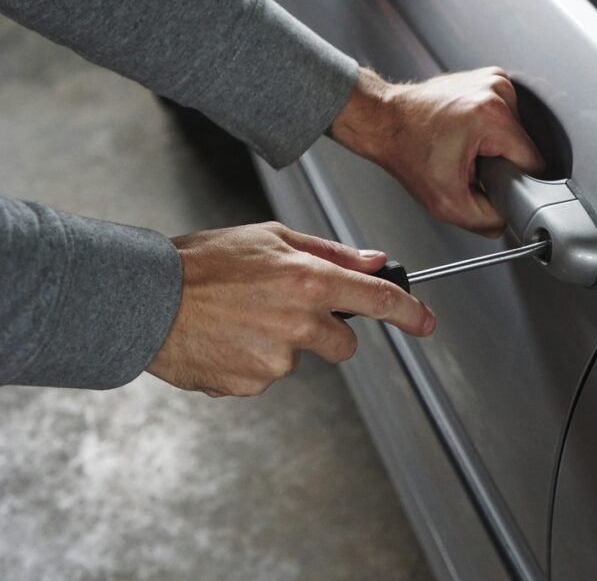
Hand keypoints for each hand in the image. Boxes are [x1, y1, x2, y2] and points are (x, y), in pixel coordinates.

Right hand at [146, 222, 434, 396]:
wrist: (145, 300)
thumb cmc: (202, 262)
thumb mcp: (270, 237)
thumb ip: (330, 252)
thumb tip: (374, 262)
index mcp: (308, 281)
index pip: (378, 301)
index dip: (409, 313)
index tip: (425, 322)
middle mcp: (299, 323)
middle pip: (343, 344)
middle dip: (326, 332)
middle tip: (283, 310)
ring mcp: (276, 359)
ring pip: (299, 358)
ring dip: (280, 343)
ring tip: (239, 319)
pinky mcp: (252, 385)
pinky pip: (266, 375)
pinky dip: (251, 361)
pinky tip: (226, 339)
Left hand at [330, 67, 544, 236]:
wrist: (385, 121)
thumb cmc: (407, 151)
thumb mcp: (447, 203)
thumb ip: (486, 221)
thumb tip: (508, 220)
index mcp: (492, 116)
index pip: (534, 162)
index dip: (515, 181)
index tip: (490, 181)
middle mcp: (497, 90)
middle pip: (524, 146)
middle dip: (502, 162)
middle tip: (470, 165)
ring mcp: (494, 80)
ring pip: (517, 132)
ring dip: (496, 146)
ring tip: (466, 147)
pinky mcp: (489, 78)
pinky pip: (506, 116)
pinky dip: (491, 129)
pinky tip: (467, 133)